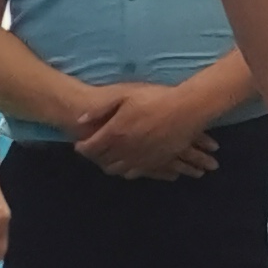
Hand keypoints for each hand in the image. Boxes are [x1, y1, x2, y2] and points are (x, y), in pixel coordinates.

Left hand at [74, 81, 220, 179]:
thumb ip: (100, 109)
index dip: (82, 147)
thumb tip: (80, 120)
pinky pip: (137, 173)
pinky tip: (128, 166)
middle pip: (102, 160)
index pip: (90, 147)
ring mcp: (141, 158)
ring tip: (108, 160)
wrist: (188, 109)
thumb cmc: (156, 98)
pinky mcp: (156, 162)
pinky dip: (128, 171)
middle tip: (93, 152)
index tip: (80, 144)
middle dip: (95, 157)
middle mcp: (125, 150)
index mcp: (114, 133)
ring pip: (118, 169)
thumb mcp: (125, 95)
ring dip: (110, 166)